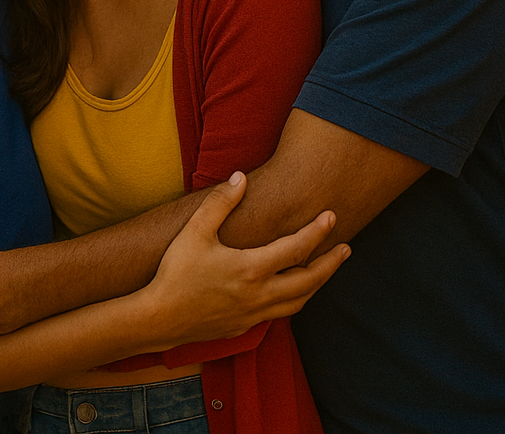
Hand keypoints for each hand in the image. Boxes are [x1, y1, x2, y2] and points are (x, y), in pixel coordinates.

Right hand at [140, 172, 348, 346]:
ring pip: (298, 302)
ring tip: (325, 270)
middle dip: (331, 263)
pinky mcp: (244, 327)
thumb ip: (220, 203)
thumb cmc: (175, 273)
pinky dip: (293, 300)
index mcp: (251, 269)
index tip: (331, 216)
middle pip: (309, 281)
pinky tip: (290, 292)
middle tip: (346, 248)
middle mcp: (259, 295)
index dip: (317, 231)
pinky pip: (279, 314)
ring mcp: (254, 315)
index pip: (296, 248)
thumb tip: (240, 177)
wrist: (158, 318)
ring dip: (316, 285)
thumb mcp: (194, 232)